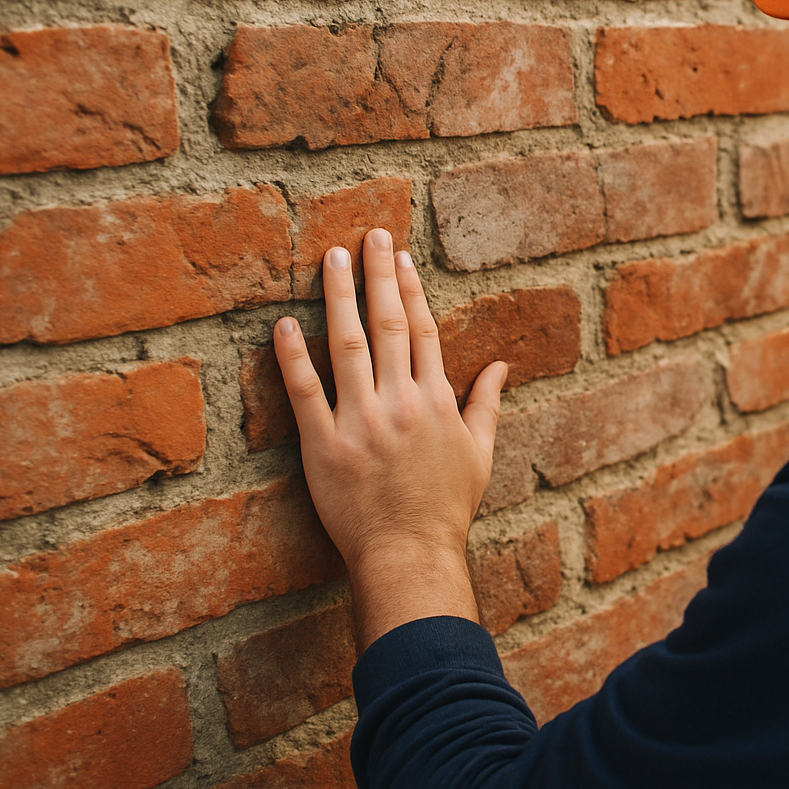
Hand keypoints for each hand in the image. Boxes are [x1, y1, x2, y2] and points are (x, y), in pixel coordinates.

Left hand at [273, 227, 507, 650]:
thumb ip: (487, 405)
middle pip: (388, 324)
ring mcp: (362, 421)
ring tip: (332, 259)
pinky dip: (294, 357)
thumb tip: (503, 367)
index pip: (423, 329)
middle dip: (377, 275)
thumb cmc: (446, 508)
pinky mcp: (325, 445)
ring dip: (340, 298)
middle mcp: (401, 401)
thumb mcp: (480, 454)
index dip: (409, 289)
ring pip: (348, 345)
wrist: (411, 554)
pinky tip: (285, 324)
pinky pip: (306, 393)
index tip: (398, 257)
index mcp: (436, 400)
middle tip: (368, 234)